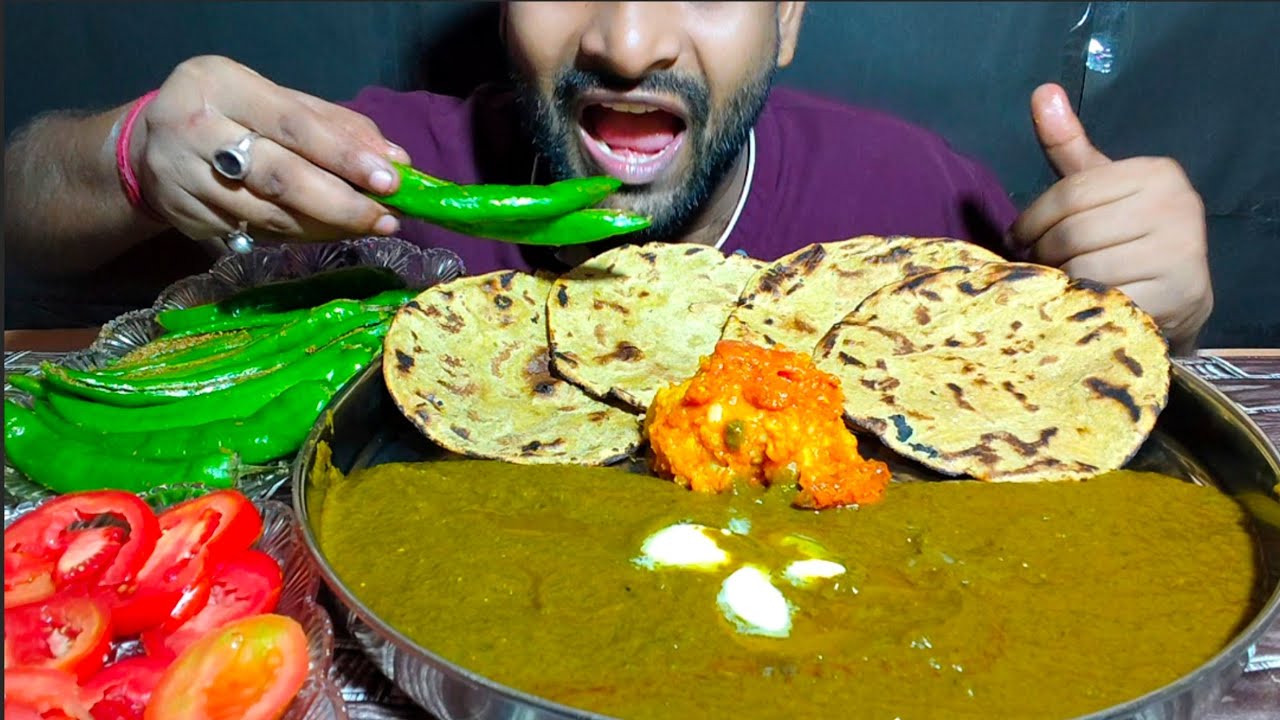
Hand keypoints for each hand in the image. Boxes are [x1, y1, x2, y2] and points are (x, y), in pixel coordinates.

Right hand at [131, 55, 408, 243]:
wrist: (147, 145)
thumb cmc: (230, 114)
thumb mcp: (275, 100)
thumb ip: (335, 124)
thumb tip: (395, 158)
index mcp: (221, 86)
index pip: (294, 125)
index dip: (345, 156)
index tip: (390, 179)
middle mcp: (195, 130)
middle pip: (280, 178)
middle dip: (342, 203)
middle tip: (386, 218)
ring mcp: (185, 180)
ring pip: (270, 215)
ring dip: (327, 227)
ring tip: (368, 227)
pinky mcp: (187, 219)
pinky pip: (257, 234)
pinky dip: (299, 236)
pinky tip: (326, 232)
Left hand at [1008, 83, 1212, 354]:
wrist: (1178, 292)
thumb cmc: (1127, 232)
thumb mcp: (1099, 186)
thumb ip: (1068, 145)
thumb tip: (1042, 91)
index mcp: (1156, 173)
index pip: (1069, 194)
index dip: (1031, 221)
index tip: (1017, 238)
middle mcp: (1177, 206)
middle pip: (1074, 233)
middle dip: (1044, 253)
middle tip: (1038, 264)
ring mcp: (1181, 252)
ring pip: (1084, 268)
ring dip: (1060, 280)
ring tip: (1059, 280)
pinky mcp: (1177, 294)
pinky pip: (1104, 298)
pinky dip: (1083, 303)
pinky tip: (1081, 301)